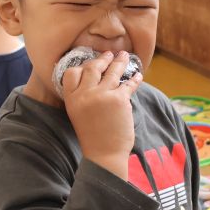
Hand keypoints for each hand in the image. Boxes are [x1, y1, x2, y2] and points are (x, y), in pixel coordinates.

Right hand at [61, 50, 142, 179]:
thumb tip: (95, 80)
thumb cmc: (93, 137)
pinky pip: (128, 83)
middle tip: (108, 54)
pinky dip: (135, 79)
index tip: (90, 63)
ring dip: (119, 62)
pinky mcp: (119, 99)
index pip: (71, 73)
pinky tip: (138, 75)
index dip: (81, 66)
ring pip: (112, 71)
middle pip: (92, 67)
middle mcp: (84, 95)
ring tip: (123, 56)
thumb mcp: (78, 115)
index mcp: (71, 99)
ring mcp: (102, 95)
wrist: (104, 154)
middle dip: (102, 59)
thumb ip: (82, 98)